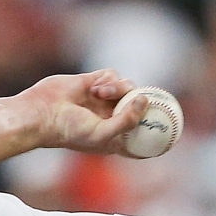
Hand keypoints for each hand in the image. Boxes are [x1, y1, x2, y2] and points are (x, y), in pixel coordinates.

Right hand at [17, 70, 149, 154]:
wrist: (43, 113)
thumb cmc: (71, 131)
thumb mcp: (104, 134)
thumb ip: (128, 120)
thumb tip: (145, 100)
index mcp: (116, 139)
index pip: (142, 140)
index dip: (157, 136)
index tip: (172, 132)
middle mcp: (112, 119)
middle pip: (140, 108)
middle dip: (144, 102)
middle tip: (150, 97)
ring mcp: (104, 101)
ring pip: (127, 87)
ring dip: (119, 88)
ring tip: (100, 93)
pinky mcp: (94, 83)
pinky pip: (112, 75)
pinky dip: (108, 79)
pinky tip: (94, 87)